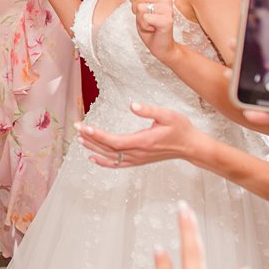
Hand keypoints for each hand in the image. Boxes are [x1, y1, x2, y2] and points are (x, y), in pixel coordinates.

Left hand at [77, 101, 202, 167]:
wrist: (191, 146)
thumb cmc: (181, 129)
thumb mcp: (168, 115)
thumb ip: (149, 110)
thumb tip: (132, 105)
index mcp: (144, 141)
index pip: (115, 141)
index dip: (98, 135)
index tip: (85, 127)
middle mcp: (138, 153)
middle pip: (109, 149)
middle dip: (91, 138)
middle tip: (77, 127)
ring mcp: (138, 159)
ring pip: (111, 157)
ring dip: (94, 148)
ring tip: (80, 139)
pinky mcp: (138, 161)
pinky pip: (117, 164)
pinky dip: (103, 162)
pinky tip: (92, 158)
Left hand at [129, 0, 175, 62]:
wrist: (160, 46)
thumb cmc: (150, 27)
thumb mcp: (139, 9)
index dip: (134, 1)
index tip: (144, 11)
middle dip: (136, 10)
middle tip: (146, 19)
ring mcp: (168, 9)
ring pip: (140, 8)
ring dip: (141, 20)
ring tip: (150, 24)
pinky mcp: (167, 20)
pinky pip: (145, 18)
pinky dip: (144, 26)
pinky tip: (153, 29)